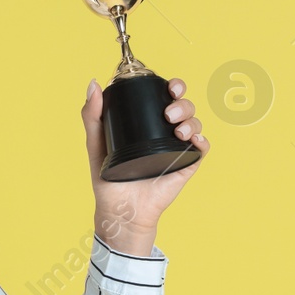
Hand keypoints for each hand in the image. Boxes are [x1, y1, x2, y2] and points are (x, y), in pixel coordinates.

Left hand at [81, 76, 208, 252]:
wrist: (119, 210)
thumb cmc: (109, 179)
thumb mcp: (96, 143)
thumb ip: (92, 115)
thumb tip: (94, 84)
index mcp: (149, 123)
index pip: (167, 97)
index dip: (174, 86)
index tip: (170, 86)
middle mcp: (166, 133)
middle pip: (185, 107)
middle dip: (183, 103)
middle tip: (169, 112)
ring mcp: (178, 149)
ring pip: (195, 125)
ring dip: (191, 121)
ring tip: (177, 129)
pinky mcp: (185, 166)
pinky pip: (202, 150)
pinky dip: (202, 142)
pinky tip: (194, 140)